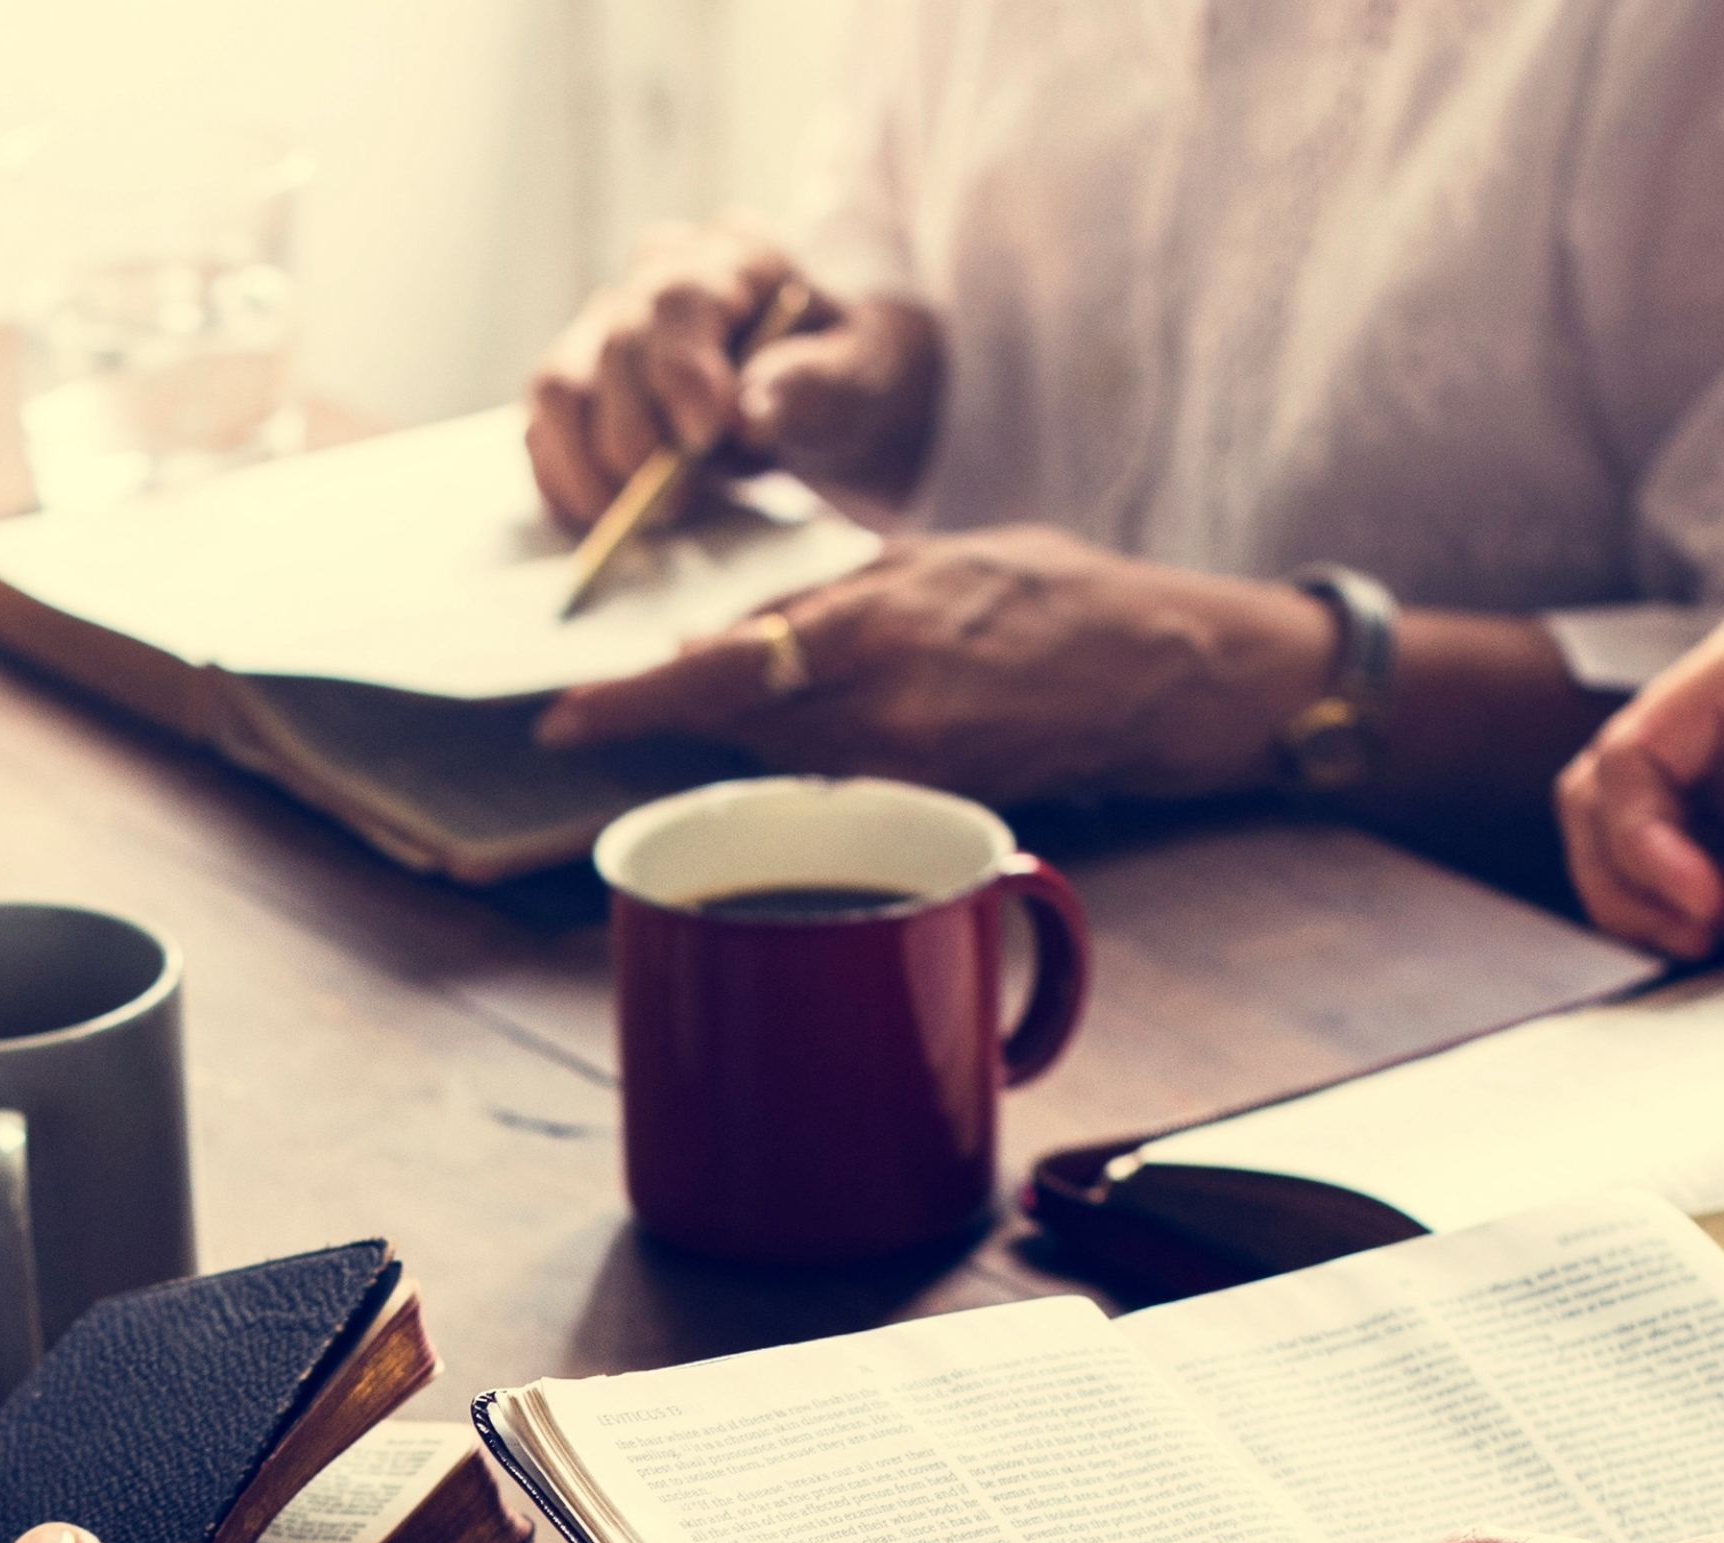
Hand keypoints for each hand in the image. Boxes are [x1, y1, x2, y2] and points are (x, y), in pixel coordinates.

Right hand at [525, 220, 940, 526]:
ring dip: (584, 464)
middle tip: (673, 505)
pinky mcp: (584, 384)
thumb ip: (813, 385)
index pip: (679, 299)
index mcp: (735, 256)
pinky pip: (543, 430)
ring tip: (633, 520)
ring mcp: (611, 328)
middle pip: (612, 345)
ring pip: (557, 385)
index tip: (702, 437)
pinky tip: (600, 518)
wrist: (834, 398)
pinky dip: (562, 479)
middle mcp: (659, 276)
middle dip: (635, 436)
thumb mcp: (862, 377)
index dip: (680, 371)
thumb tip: (750, 415)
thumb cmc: (852, 378)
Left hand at [538, 528, 1334, 804]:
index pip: (720, 671)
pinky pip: (835, 789)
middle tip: (626, 699)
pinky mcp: (935, 803)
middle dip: (680, 712)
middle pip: (735, 727)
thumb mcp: (929, 558)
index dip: (632, 701)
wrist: (1164, 671)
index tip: (560, 716)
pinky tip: (815, 735)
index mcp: (873, 626)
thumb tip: (726, 633)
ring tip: (737, 703)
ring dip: (744, 738)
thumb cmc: (1052, 595)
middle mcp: (883, 708)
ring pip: (778, 763)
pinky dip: (807, 763)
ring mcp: (911, 766)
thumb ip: (824, 599)